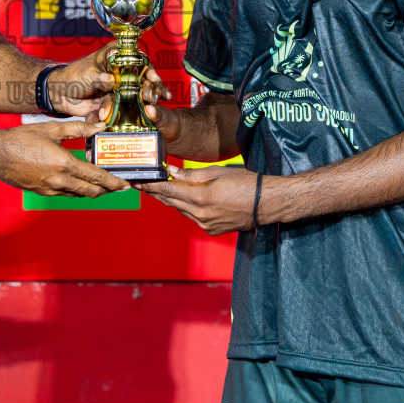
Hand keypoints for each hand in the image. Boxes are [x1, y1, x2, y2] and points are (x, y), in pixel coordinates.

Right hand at [0, 118, 128, 196]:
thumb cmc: (22, 139)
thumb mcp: (51, 129)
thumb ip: (78, 128)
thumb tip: (99, 126)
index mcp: (64, 164)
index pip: (96, 177)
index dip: (113, 182)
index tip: (125, 185)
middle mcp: (59, 180)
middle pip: (91, 191)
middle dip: (107, 190)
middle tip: (118, 186)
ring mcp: (50, 189)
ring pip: (78, 194)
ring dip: (92, 191)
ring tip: (101, 185)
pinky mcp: (42, 192)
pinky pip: (65, 193)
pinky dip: (76, 189)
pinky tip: (78, 182)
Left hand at [48, 42, 167, 121]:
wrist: (62, 95)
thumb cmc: (73, 77)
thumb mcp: (87, 74)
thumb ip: (100, 77)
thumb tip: (111, 81)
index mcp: (115, 55)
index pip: (136, 58)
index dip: (146, 67)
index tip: (152, 77)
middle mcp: (120, 69)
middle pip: (141, 75)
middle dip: (149, 85)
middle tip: (152, 94)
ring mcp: (120, 84)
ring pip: (137, 90)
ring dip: (145, 97)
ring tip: (150, 103)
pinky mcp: (117, 99)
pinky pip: (129, 103)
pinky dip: (137, 108)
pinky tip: (148, 111)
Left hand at [137, 164, 262, 235]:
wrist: (266, 204)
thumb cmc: (245, 183)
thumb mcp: (217, 172)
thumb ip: (191, 174)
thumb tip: (171, 172)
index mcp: (200, 197)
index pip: (168, 191)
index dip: (151, 186)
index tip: (138, 182)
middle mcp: (200, 214)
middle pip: (171, 202)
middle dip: (156, 193)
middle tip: (142, 185)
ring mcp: (205, 224)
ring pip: (181, 210)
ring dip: (171, 200)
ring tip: (159, 191)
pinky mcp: (211, 230)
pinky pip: (192, 217)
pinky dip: (186, 208)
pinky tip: (185, 200)